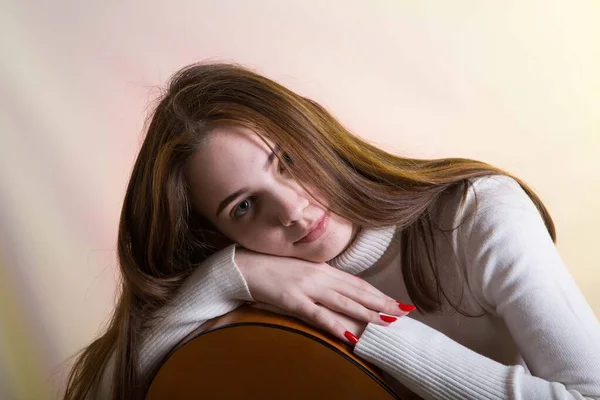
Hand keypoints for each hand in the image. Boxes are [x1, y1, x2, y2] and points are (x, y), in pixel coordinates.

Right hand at [235, 248, 412, 343]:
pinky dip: (334, 325)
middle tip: (404, 313)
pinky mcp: (292, 300)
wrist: (243, 266)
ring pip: (343, 302)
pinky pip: (317, 315)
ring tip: (387, 322)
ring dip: (367, 313)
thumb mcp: (301, 270)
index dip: (378, 294)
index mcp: (323, 269)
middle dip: (382, 303)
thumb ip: (320, 278)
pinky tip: (348, 336)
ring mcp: (307, 288)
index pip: (357, 283)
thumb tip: (339, 288)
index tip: (397, 302)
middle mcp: (320, 276)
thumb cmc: (271, 267)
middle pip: (357, 292)